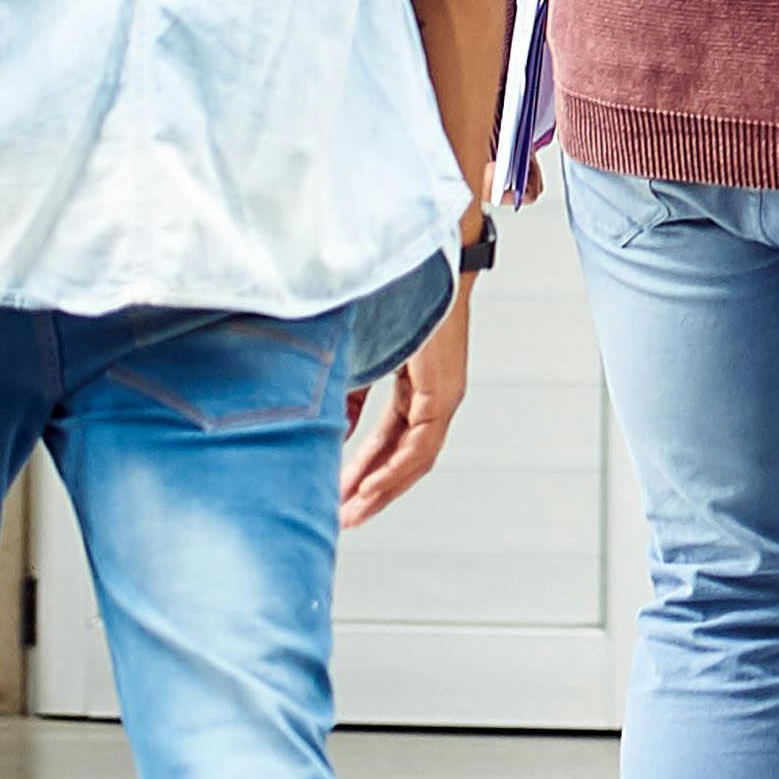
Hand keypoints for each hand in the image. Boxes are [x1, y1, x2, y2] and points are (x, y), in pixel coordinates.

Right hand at [340, 271, 474, 528]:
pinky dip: (394, 472)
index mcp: (413, 384)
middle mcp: (433, 394)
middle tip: (341, 518)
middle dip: (370, 489)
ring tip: (351, 515)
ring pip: (413, 458)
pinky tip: (368, 492)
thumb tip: (334, 431)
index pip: (388, 439)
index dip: (362, 469)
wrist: (418, 261)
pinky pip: (421, 447)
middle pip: (401, 456)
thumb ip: (348, 394)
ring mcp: (442, 396)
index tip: (335, 495)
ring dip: (381, 489)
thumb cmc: (387, 298)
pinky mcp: (443, 394)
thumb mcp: (356, 357)